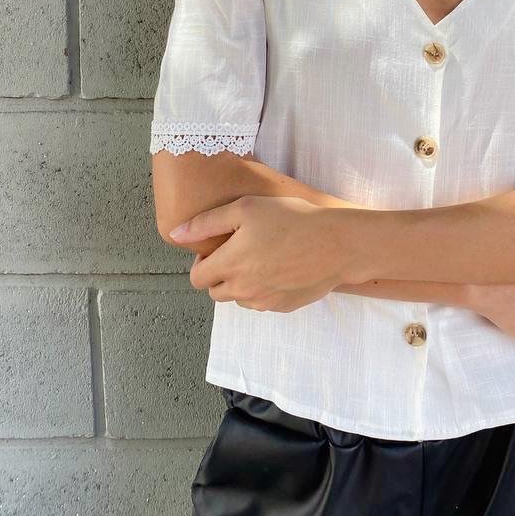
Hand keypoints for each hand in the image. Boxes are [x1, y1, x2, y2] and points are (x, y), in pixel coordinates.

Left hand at [168, 195, 346, 312]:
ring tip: (261, 258)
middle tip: (238, 251)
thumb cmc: (292, 219)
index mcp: (229, 265)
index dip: (200, 262)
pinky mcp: (283, 307)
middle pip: (215, 292)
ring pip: (239, 299)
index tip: (216, 248)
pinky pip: (262, 303)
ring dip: (241, 283)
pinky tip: (279, 268)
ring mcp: (264, 302)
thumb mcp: (246, 208)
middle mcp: (242, 290)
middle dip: (219, 274)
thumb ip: (206, 223)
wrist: (337, 243)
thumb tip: (176, 235)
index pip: (196, 278)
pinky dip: (263, 289)